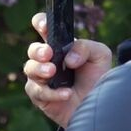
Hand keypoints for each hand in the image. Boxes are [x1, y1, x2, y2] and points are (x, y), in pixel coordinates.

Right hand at [23, 12, 112, 128]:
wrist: (100, 107)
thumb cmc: (97, 78)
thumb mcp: (100, 56)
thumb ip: (86, 47)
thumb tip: (69, 58)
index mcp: (59, 45)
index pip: (44, 28)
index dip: (40, 22)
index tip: (44, 26)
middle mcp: (47, 60)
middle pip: (33, 49)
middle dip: (38, 50)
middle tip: (48, 54)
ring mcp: (41, 78)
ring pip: (29, 69)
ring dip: (40, 69)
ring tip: (52, 72)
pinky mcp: (40, 97)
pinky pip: (38, 92)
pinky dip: (52, 93)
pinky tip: (66, 94)